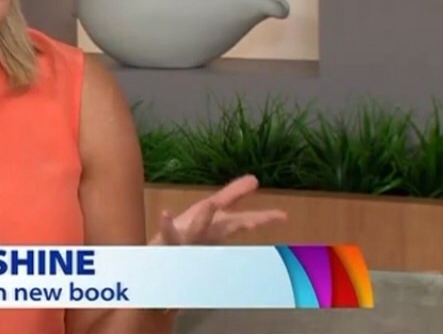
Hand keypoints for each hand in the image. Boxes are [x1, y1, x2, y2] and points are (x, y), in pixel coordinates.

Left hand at [151, 175, 286, 245]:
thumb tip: (255, 179)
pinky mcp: (166, 242)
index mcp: (216, 228)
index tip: (284, 216)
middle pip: (224, 227)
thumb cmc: (187, 235)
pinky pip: (167, 233)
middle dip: (239, 223)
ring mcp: (186, 240)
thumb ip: (231, 195)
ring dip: (203, 219)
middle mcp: (204, 236)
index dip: (262, 218)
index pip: (243, 221)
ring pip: (197, 229)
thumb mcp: (208, 213)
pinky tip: (165, 213)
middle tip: (254, 221)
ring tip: (209, 205)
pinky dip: (167, 224)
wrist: (158, 262)